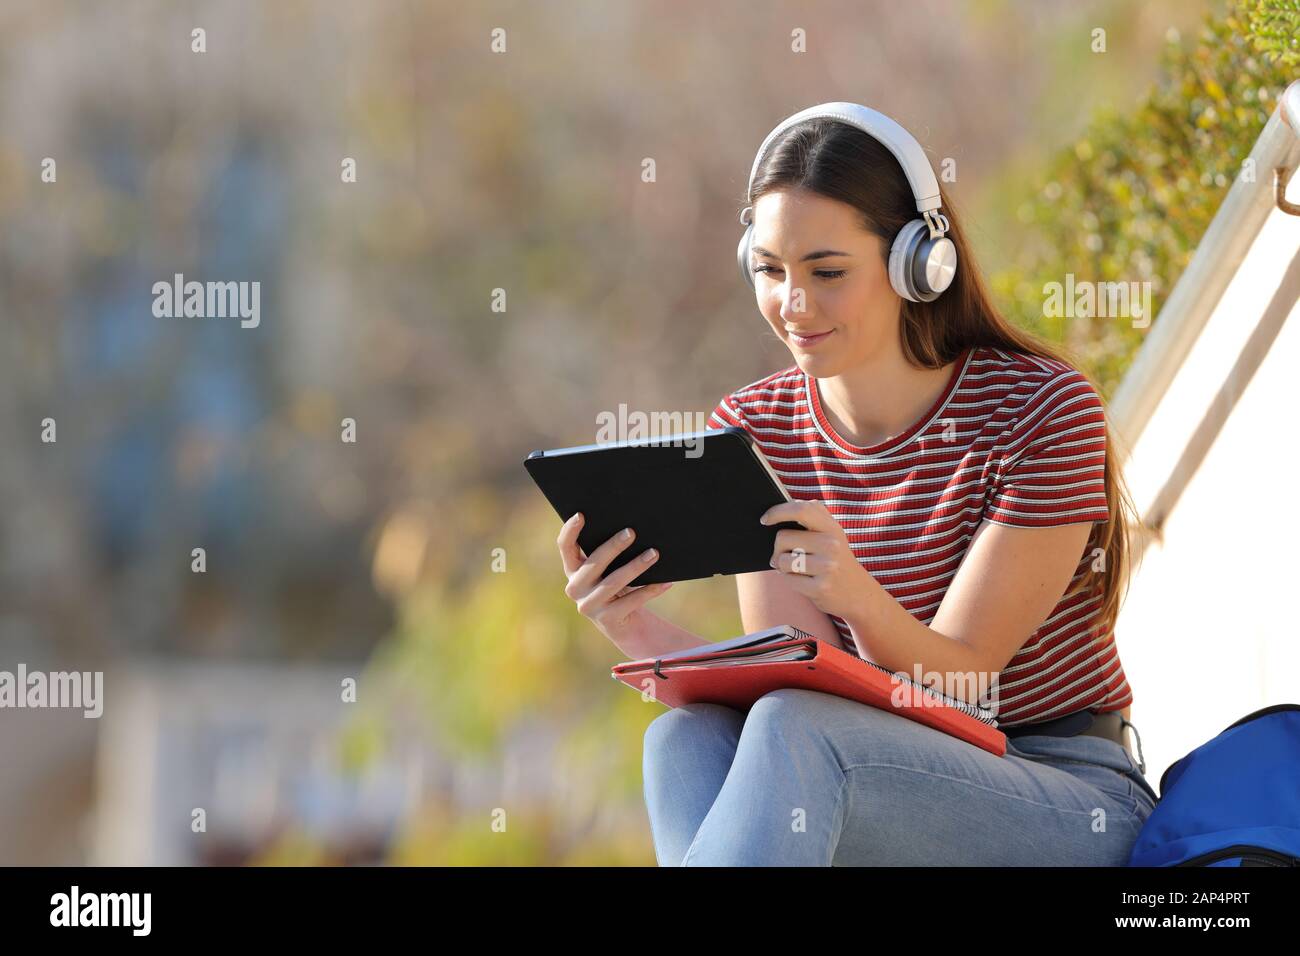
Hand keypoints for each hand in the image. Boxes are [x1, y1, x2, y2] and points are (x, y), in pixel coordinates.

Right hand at [556, 513, 673, 642]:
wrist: (624, 624)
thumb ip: (608, 553)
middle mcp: (575, 588)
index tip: (581, 514)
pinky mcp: (607, 620)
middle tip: (631, 532)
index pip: (565, 547)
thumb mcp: (607, 570)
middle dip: (613, 547)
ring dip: (636, 566)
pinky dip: (650, 590)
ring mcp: (589, 606)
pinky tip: (665, 581)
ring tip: (654, 553)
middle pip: (594, 563)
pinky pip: (632, 601)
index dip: (570, 530)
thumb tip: (629, 528)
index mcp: (572, 570)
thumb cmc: (617, 586)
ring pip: (614, 582)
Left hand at [760, 499, 868, 622]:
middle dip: (777, 549)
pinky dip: (790, 581)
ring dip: (783, 567)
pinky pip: (789, 580)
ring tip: (797, 570)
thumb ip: (814, 516)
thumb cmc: (836, 561)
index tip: (764, 520)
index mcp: (832, 528)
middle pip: (783, 537)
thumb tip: (780, 509)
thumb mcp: (833, 535)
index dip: (778, 512)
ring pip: (782, 560)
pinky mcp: (821, 587)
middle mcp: (831, 544)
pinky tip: (804, 582)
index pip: (801, 509)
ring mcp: (828, 566)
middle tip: (784, 556)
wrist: (859, 594)